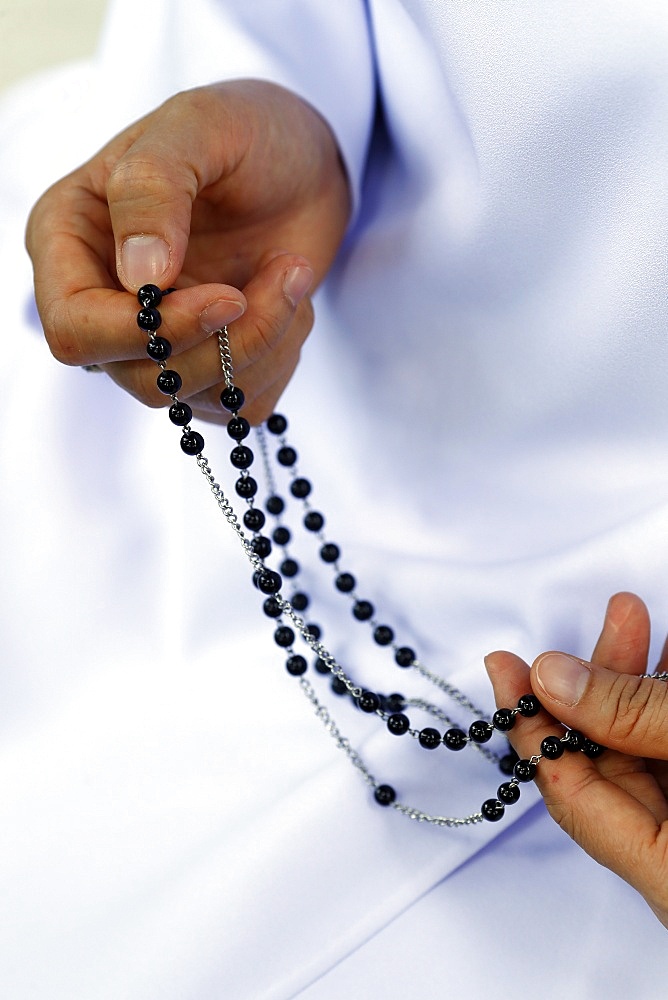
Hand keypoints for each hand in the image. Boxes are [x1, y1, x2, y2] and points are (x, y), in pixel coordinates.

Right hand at [25, 80, 350, 423]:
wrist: (305, 160)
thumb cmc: (243, 132)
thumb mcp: (197, 128)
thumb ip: (152, 189)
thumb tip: (140, 277)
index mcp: (70, 241)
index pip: (74, 330)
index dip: (145, 333)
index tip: (224, 296)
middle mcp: (105, 302)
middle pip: (144, 378)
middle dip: (224, 342)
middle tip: (284, 276)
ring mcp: (158, 340)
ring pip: (199, 396)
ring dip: (266, 340)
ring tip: (291, 271)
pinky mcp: (211, 364)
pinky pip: (243, 403)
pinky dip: (281, 357)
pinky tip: (290, 300)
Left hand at [485, 592, 667, 927]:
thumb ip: (633, 716)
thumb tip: (552, 678)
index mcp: (663, 872)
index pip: (567, 790)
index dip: (531, 722)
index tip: (505, 664)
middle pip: (610, 762)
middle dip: (605, 679)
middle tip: (614, 620)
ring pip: (644, 752)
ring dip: (642, 683)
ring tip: (642, 622)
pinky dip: (665, 708)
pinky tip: (666, 663)